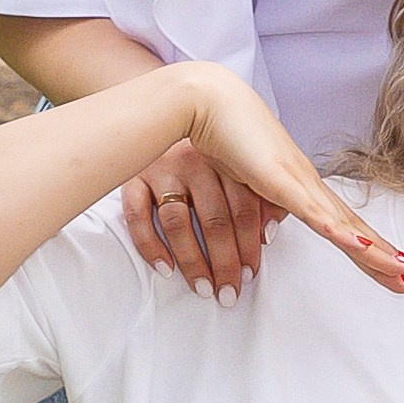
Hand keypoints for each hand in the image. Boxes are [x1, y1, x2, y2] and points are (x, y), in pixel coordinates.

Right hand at [121, 141, 276, 297]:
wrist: (162, 109)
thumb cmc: (207, 151)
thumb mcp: (238, 167)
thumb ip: (261, 197)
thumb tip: (270, 234)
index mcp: (225, 161)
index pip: (244, 209)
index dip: (249, 245)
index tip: (250, 274)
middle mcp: (195, 163)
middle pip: (214, 220)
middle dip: (225, 262)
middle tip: (229, 293)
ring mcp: (162, 169)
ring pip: (178, 222)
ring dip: (192, 260)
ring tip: (203, 288)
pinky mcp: (133, 177)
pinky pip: (138, 215)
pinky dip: (150, 245)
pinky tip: (165, 269)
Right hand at [169, 66, 403, 296]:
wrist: (208, 101)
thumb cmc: (226, 135)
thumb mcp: (246, 182)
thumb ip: (260, 206)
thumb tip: (266, 232)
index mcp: (300, 185)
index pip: (341, 223)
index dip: (366, 247)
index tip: (388, 266)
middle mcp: (307, 182)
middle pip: (351, 227)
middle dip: (380, 256)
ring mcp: (297, 180)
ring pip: (341, 223)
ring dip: (371, 248)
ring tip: (398, 268)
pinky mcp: (280, 179)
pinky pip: (312, 211)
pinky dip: (337, 229)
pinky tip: (359, 245)